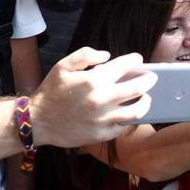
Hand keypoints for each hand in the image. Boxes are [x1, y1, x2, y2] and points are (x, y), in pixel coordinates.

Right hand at [32, 48, 157, 147]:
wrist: (38, 121)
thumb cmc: (52, 92)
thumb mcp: (63, 66)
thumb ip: (85, 55)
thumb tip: (108, 55)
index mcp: (93, 80)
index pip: (124, 66)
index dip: (134, 60)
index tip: (137, 59)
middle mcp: (101, 99)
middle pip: (138, 88)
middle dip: (149, 80)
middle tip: (151, 77)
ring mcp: (104, 119)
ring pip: (138, 111)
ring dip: (145, 101)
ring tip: (145, 97)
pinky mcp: (103, 134)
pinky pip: (124, 125)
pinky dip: (129, 117)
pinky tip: (129, 111)